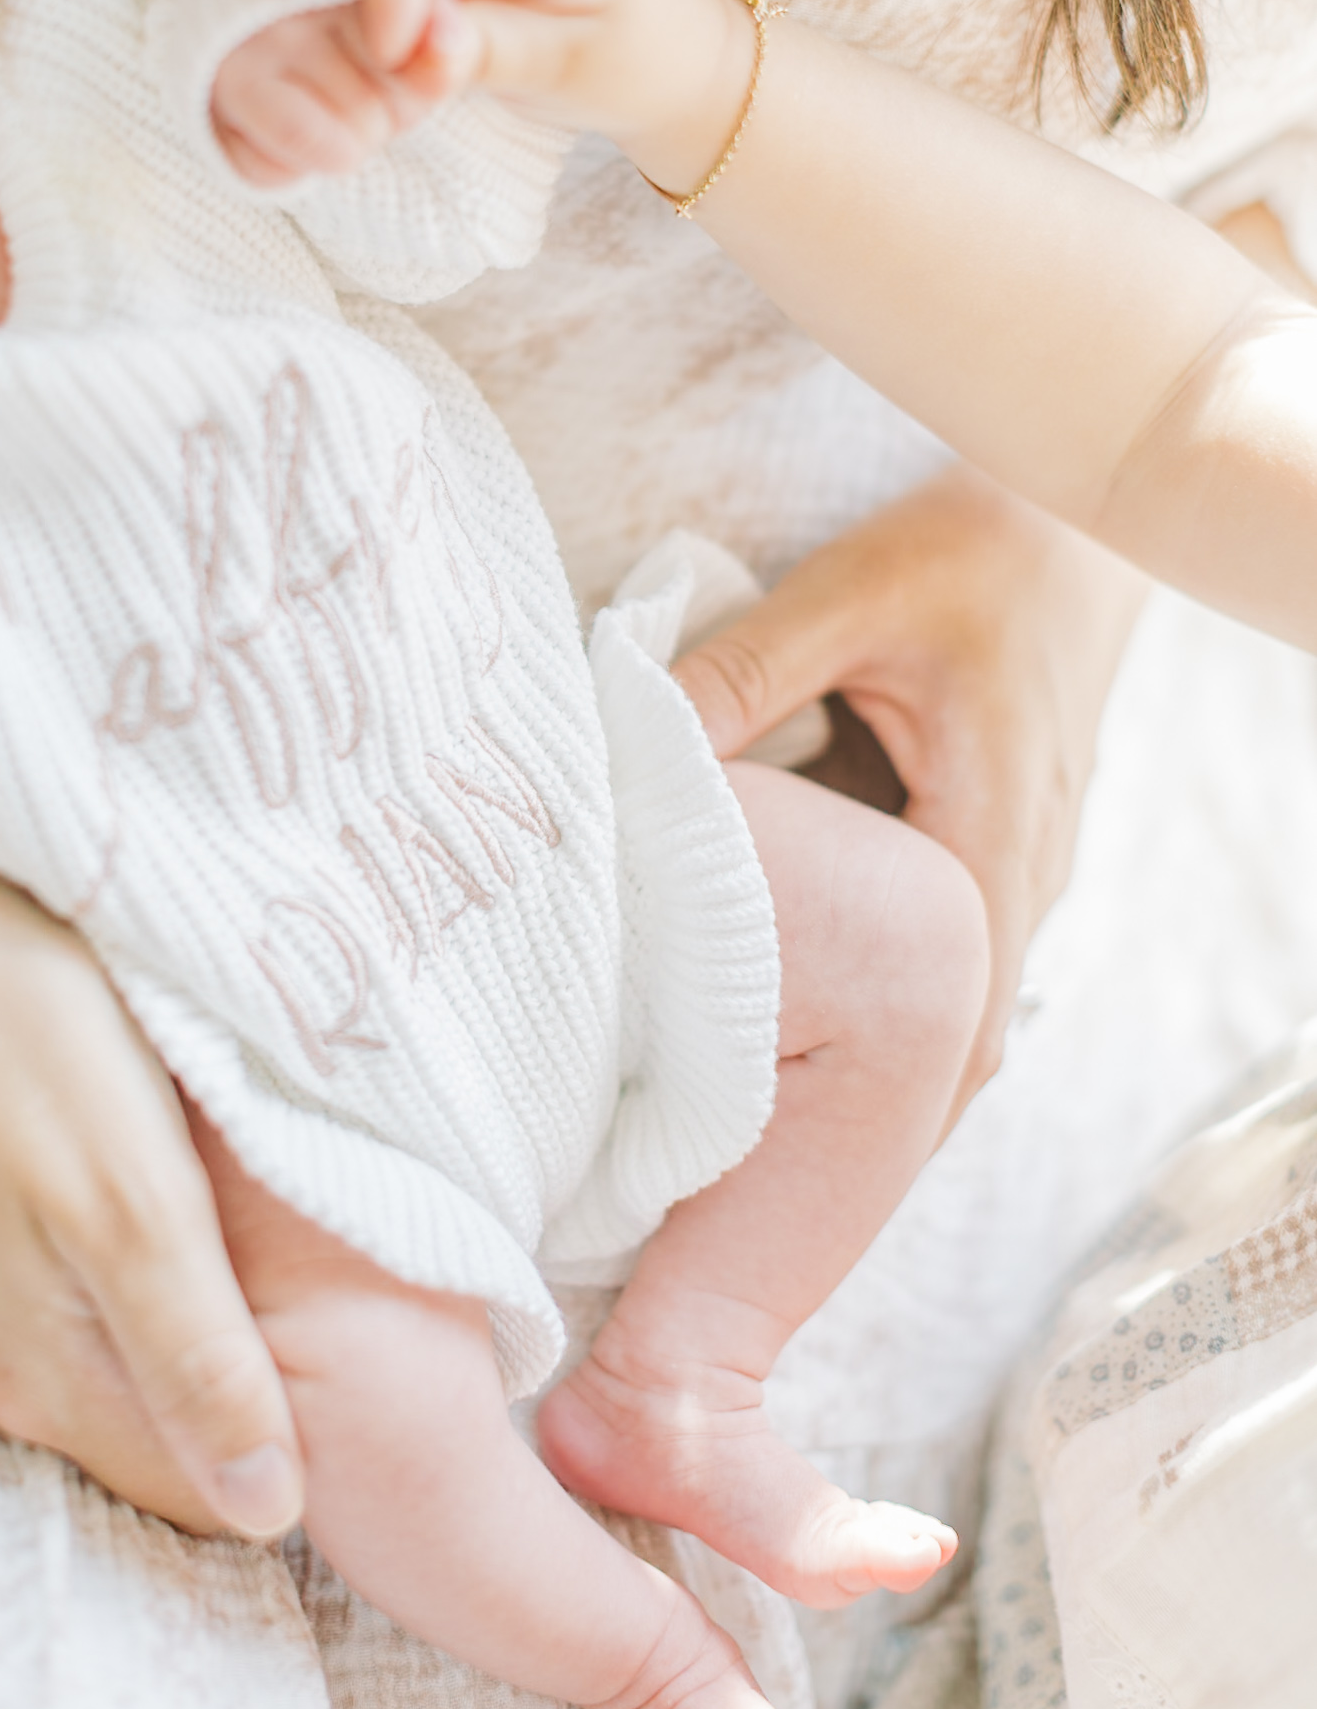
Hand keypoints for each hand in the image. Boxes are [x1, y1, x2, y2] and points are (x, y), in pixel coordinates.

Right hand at [0, 686, 303, 1539]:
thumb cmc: (13, 1035)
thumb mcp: (136, 1206)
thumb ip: (199, 1363)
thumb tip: (269, 1514)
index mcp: (44, 1376)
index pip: (196, 1488)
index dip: (285, 1442)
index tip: (353, 1351)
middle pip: (145, 1423)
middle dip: (233, 1376)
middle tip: (318, 1278)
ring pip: (95, 1348)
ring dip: (170, 1307)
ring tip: (241, 1222)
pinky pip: (41, 1281)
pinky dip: (104, 1250)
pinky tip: (133, 1174)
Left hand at [673, 467, 1149, 1116]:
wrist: (1074, 514)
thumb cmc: (969, 546)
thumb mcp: (848, 593)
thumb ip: (745, 667)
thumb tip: (635, 733)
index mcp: (992, 827)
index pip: (958, 1012)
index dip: (889, 1107)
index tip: (803, 1177)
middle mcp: (1025, 868)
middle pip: (965, 1042)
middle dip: (878, 1121)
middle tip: (766, 1193)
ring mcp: (1028, 864)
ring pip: (965, 1008)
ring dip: (893, 1067)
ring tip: (778, 1137)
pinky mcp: (1007, 844)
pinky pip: (958, 954)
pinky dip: (904, 1002)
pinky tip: (815, 1020)